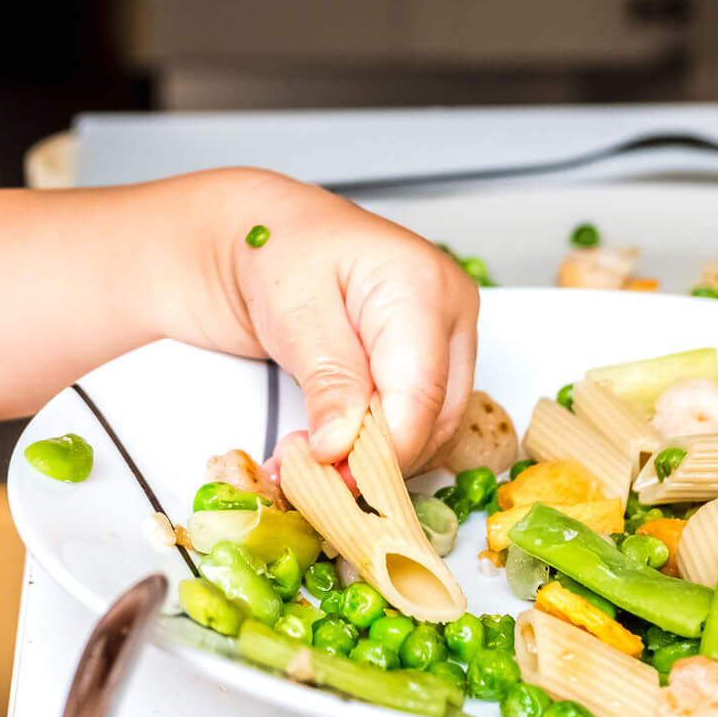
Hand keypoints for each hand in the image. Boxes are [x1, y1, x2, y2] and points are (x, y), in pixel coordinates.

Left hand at [216, 173, 479, 468]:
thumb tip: (342, 447)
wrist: (266, 235)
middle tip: (316, 480)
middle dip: (378, 460)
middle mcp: (451, 315)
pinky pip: (419, 419)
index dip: (380, 452)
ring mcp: (445, 340)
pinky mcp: (428, 363)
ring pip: (433, 427)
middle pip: (436, 417)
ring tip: (313, 463)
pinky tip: (334, 450)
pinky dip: (379, 445)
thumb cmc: (280, 251)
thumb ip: (328, 380)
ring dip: (377, 458)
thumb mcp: (294, 311)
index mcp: (424, 287)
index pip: (420, 395)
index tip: (332, 481)